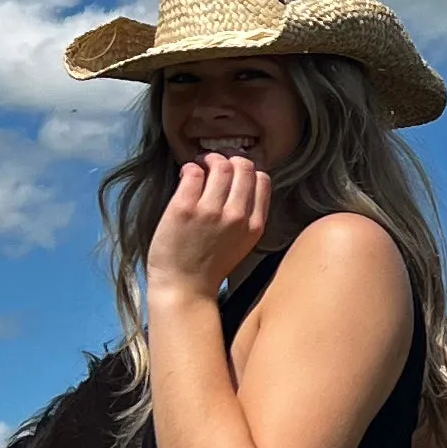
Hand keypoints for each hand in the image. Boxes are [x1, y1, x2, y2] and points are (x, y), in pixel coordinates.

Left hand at [148, 151, 274, 302]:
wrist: (184, 290)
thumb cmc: (208, 268)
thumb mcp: (241, 244)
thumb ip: (247, 217)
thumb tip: (240, 184)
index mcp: (254, 225)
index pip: (262, 179)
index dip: (248, 170)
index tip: (234, 172)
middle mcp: (236, 216)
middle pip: (244, 166)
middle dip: (230, 158)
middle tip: (214, 163)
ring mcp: (210, 211)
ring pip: (220, 164)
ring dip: (209, 158)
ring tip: (199, 166)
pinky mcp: (184, 208)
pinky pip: (193, 172)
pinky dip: (190, 167)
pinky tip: (185, 174)